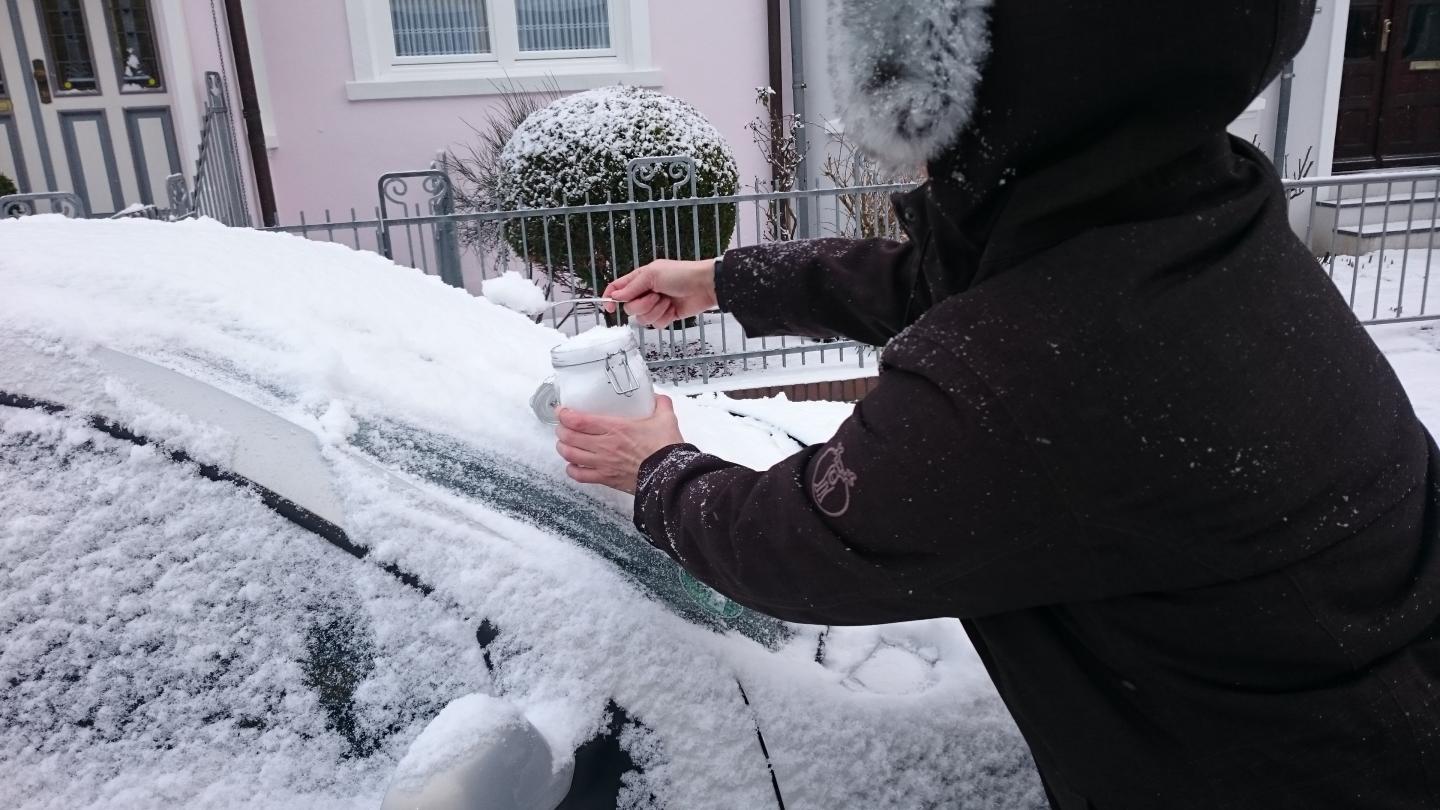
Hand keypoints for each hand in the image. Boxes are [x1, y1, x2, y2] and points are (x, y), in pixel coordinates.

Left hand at [555, 395, 684, 493]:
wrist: (670, 476)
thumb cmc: (666, 448)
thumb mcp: (666, 419)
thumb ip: (661, 404)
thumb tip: (658, 397)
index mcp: (616, 428)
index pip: (579, 420)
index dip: (564, 415)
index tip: (562, 411)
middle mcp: (605, 446)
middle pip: (569, 437)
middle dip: (561, 430)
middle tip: (563, 426)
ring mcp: (603, 464)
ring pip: (570, 456)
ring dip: (563, 448)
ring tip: (564, 443)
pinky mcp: (606, 479)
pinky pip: (580, 476)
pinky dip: (572, 470)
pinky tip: (573, 466)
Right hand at [603, 259, 717, 327]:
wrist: (704, 286)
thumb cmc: (681, 274)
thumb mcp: (652, 274)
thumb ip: (632, 287)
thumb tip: (615, 296)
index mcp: (639, 279)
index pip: (617, 289)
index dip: (610, 298)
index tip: (609, 308)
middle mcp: (645, 293)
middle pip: (629, 308)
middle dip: (642, 304)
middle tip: (656, 295)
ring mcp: (655, 306)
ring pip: (642, 319)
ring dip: (655, 310)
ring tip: (667, 301)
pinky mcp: (666, 316)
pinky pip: (656, 325)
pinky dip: (665, 317)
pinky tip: (673, 308)